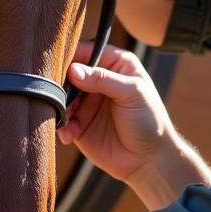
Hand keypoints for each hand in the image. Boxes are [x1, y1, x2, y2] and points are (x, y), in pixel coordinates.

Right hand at [57, 42, 177, 184]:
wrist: (149, 159)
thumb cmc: (149, 120)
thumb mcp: (132, 94)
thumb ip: (103, 80)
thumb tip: (73, 70)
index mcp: (115, 64)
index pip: (87, 51)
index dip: (72, 57)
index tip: (62, 67)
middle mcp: (98, 79)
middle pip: (68, 73)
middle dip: (61, 84)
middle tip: (61, 97)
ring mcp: (87, 101)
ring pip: (61, 96)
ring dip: (61, 106)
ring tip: (69, 118)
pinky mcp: (79, 123)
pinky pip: (62, 119)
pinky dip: (63, 126)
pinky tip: (71, 134)